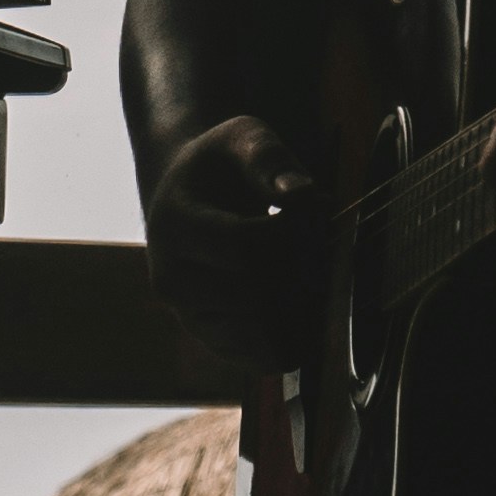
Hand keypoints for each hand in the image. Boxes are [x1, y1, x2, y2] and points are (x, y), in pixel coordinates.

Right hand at [141, 108, 323, 366]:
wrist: (187, 196)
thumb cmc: (221, 165)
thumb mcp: (240, 138)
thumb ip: (268, 158)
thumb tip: (301, 195)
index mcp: (175, 226)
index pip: (246, 247)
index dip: (295, 234)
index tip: (315, 210)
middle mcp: (172, 279)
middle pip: (257, 296)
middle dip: (305, 272)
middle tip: (323, 243)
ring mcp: (188, 316)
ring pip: (264, 335)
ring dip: (305, 307)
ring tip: (312, 268)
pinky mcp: (210, 339)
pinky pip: (263, 357)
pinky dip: (296, 335)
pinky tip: (305, 300)